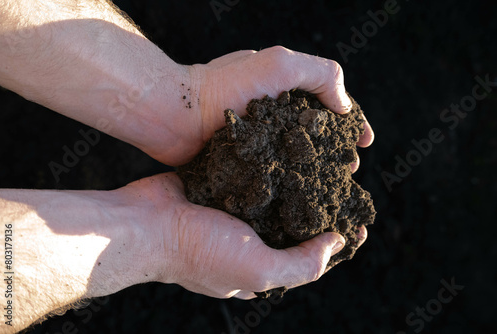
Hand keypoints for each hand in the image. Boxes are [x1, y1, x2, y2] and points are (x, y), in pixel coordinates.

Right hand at [119, 172, 366, 298]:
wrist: (143, 222)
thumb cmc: (198, 251)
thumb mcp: (257, 270)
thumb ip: (301, 264)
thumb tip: (336, 244)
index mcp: (258, 264)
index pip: (308, 257)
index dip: (336, 243)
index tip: (360, 223)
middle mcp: (249, 239)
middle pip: (294, 224)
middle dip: (319, 207)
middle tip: (344, 183)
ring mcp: (233, 211)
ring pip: (275, 195)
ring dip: (297, 181)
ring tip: (321, 160)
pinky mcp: (221, 186)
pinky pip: (252, 175)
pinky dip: (270, 165)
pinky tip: (287, 147)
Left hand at [151, 46, 373, 166]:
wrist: (174, 114)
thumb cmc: (225, 86)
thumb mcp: (280, 65)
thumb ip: (320, 75)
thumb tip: (344, 107)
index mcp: (284, 87)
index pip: (328, 102)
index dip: (351, 121)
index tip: (365, 142)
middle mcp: (272, 111)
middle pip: (315, 131)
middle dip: (337, 148)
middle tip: (349, 170)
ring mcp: (256, 136)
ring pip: (295, 153)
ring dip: (316, 168)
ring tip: (330, 187)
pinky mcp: (241, 158)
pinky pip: (272, 170)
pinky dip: (289, 180)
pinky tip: (299, 195)